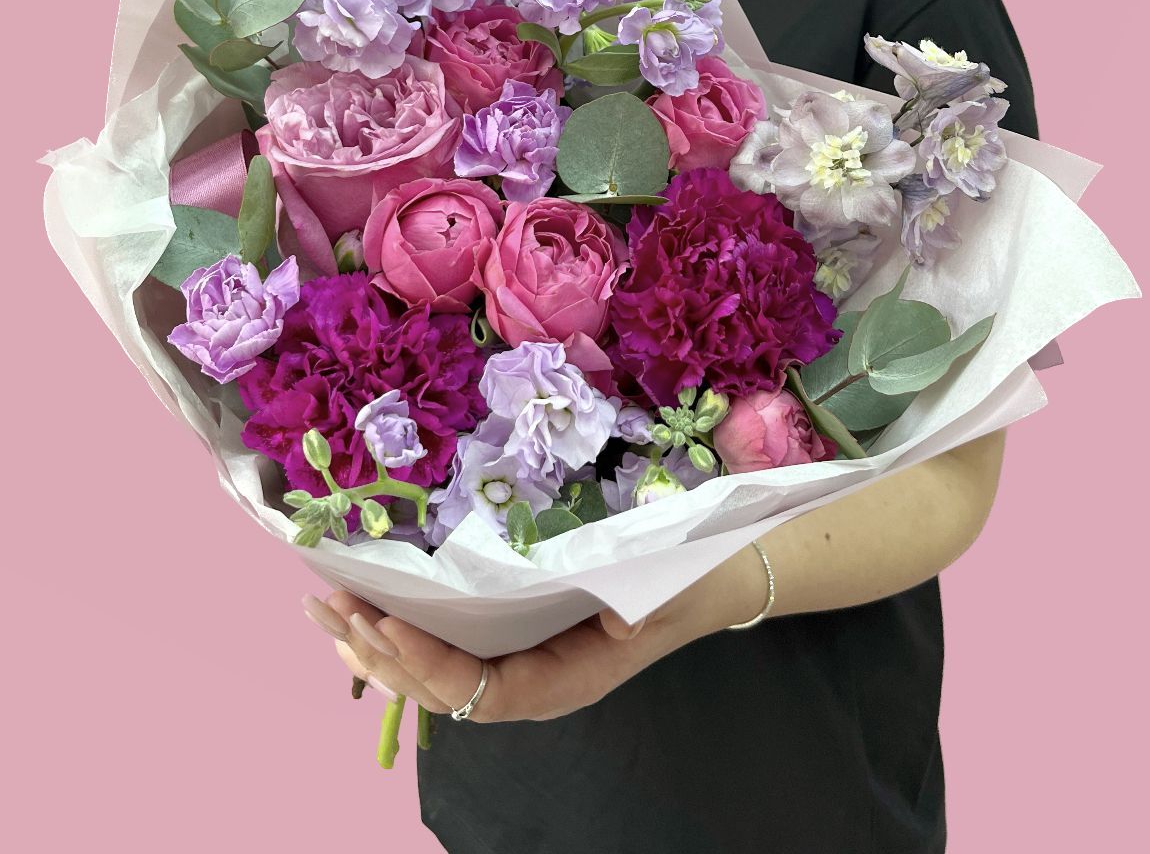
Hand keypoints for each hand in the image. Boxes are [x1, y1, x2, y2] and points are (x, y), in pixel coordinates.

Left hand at [302, 587, 678, 722]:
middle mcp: (529, 683)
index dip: (431, 664)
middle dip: (383, 652)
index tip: (389, 621)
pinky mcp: (508, 638)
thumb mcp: (667, 594)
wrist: (698, 583)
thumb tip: (619, 620)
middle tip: (335, 608)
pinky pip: (441, 650)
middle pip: (439, 689)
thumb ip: (643, 610)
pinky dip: (396, 635)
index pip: (481, 692)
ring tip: (324, 615)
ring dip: (374, 645)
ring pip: (430, 673)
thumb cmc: (679, 585)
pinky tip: (359, 619)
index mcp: (562, 682)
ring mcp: (515, 664)